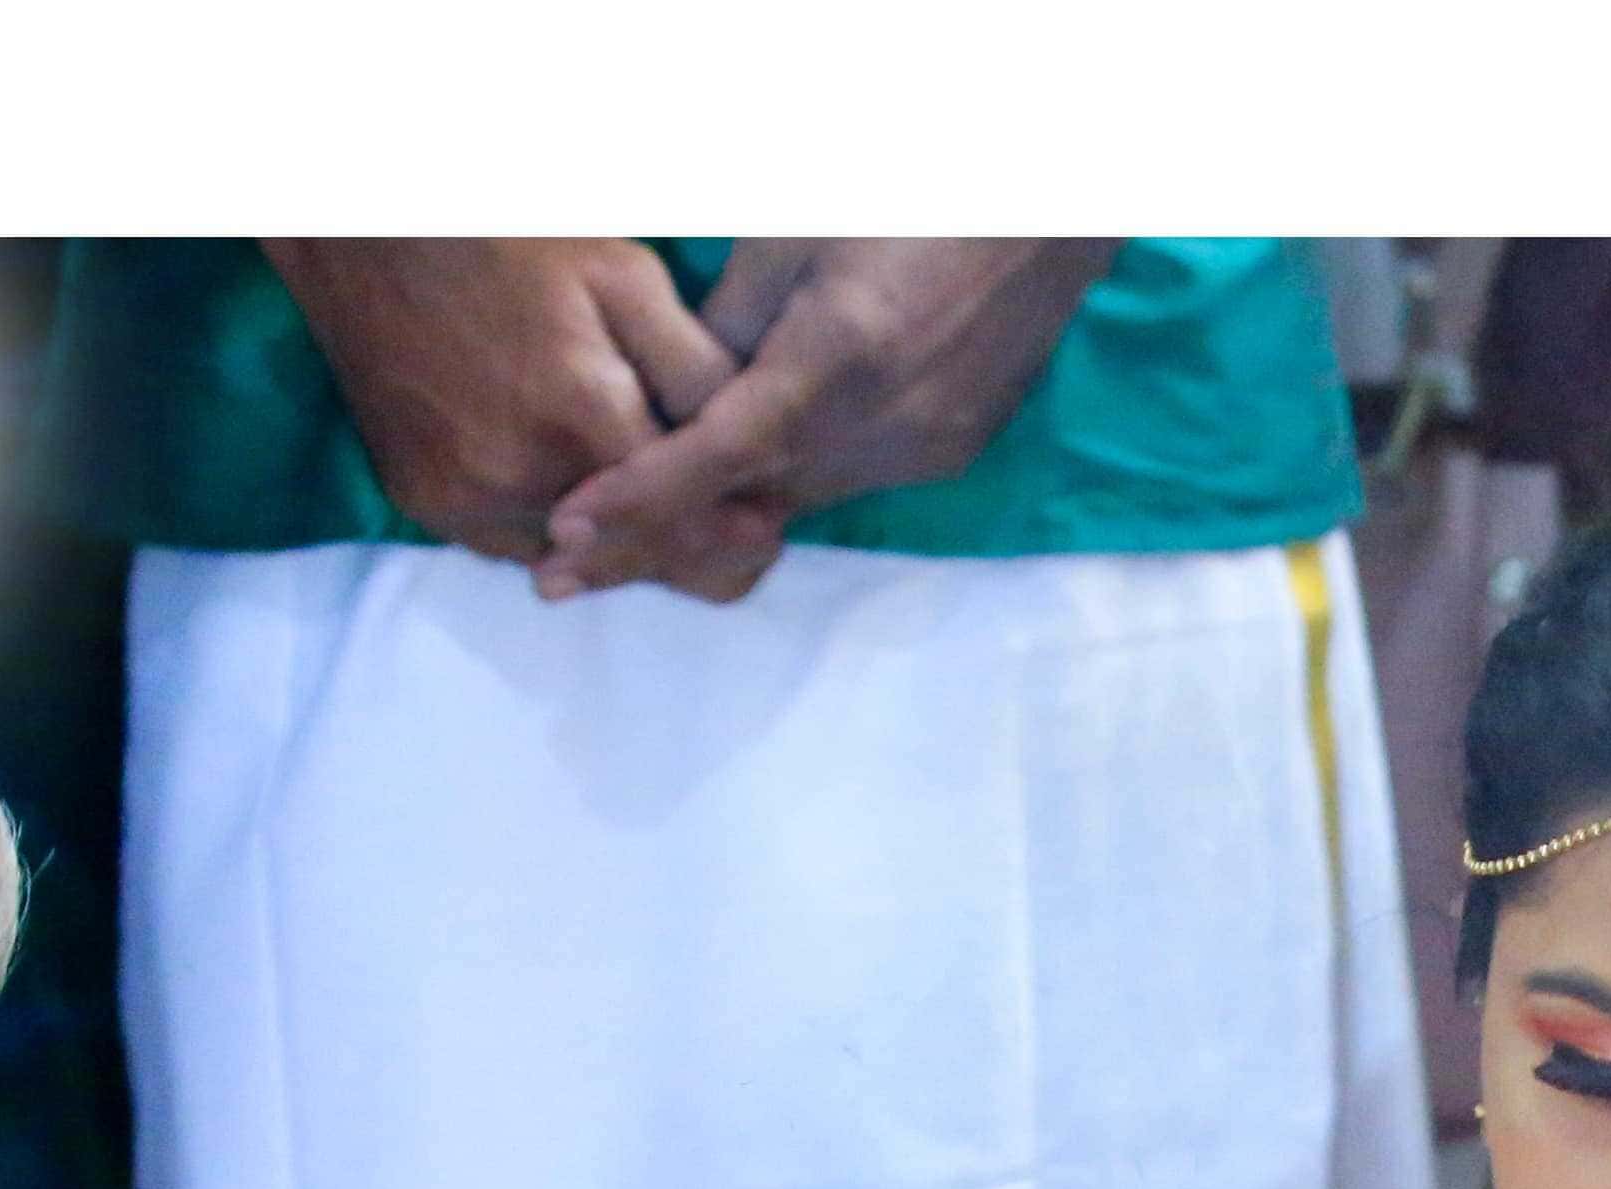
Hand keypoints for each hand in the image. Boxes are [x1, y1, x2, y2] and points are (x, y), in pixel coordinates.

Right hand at [263, 239, 740, 562]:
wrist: (358, 228)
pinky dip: (563, 529)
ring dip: (626, 541)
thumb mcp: (626, 280)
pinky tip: (582, 485)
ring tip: (658, 492)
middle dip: (692, 542)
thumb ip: (697, 374)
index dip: (738, 534)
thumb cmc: (508, 236)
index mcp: (580, 422)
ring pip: (580, 563)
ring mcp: (464, 502)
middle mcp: (519, 480)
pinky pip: (521, 546)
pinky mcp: (426, 506)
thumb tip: (756, 451)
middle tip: (732, 516)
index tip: (770, 521)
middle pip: (638, 559)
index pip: (688, 527)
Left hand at [534, 238, 1117, 603]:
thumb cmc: (907, 196)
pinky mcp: (951, 452)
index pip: (714, 457)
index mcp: (834, 363)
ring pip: (797, 502)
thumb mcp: (789, 236)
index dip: (635, 501)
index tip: (565, 538)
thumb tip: (680, 398)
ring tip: (633, 530)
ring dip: (718, 518)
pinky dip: (788, 483)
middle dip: (654, 538)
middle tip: (567, 570)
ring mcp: (923, 450)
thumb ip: (727, 326)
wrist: (1045, 216)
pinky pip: (848, 482)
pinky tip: (746, 476)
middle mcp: (881, 427)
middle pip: (747, 508)